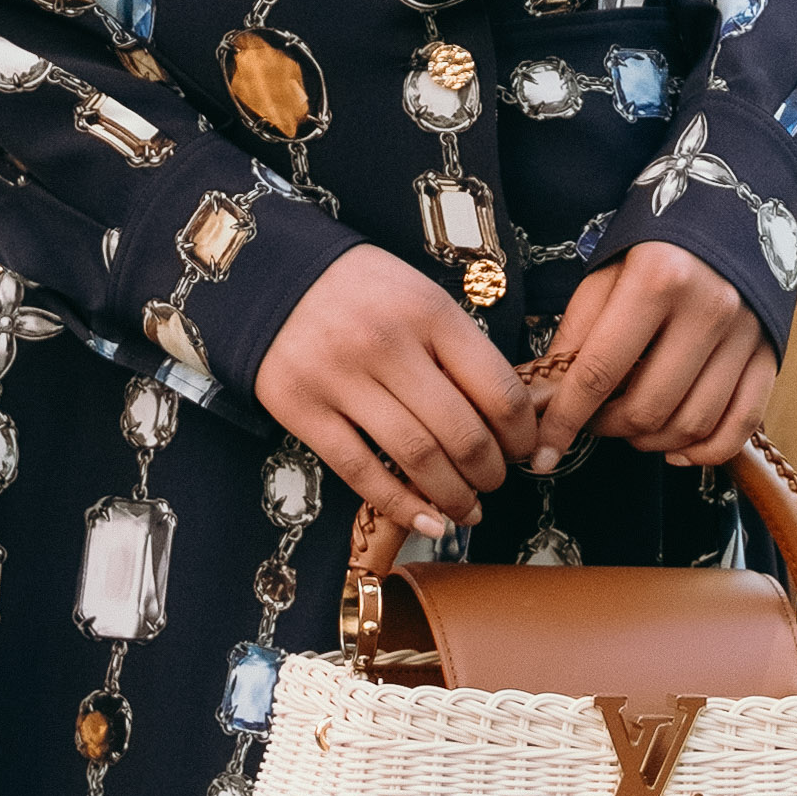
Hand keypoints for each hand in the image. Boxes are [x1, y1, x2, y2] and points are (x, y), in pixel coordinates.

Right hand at [256, 239, 535, 532]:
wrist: (271, 273)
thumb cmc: (360, 291)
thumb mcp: (420, 296)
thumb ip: (458, 348)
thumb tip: (510, 416)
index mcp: (429, 312)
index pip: (498, 389)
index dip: (522, 433)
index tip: (526, 450)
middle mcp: (387, 345)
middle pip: (462, 433)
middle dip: (491, 472)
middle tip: (496, 482)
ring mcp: (342, 379)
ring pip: (417, 458)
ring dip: (454, 497)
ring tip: (468, 509)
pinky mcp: (303, 409)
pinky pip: (362, 472)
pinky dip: (401, 506)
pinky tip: (428, 522)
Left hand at [522, 240, 775, 475]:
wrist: (732, 212)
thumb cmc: (656, 244)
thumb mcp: (606, 273)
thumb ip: (577, 334)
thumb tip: (548, 397)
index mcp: (658, 279)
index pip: (600, 370)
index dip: (565, 419)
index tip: (543, 451)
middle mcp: (708, 308)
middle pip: (648, 406)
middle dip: (608, 428)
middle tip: (593, 420)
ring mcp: (745, 335)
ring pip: (692, 423)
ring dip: (650, 441)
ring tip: (630, 428)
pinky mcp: (770, 353)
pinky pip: (741, 425)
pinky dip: (705, 450)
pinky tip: (676, 448)